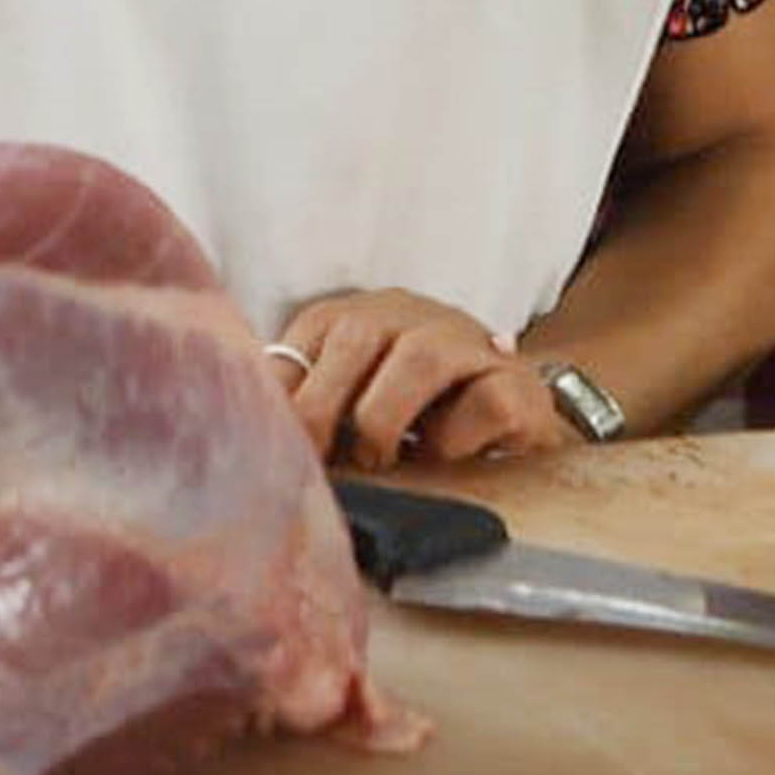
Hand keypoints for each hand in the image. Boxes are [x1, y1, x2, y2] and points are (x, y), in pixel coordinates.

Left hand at [272, 289, 563, 466]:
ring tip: (378, 459)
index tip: (269, 445)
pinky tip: (441, 456)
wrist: (505, 410)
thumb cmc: (407, 413)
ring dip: (386, 417)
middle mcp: (405, 315)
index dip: (280, 394)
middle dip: (323, 404)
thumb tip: (260, 452)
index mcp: (351, 318)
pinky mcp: (513, 381)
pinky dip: (456, 437)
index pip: (303, 339)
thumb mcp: (345, 402)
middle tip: (316, 458)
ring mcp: (463, 341)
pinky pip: (485, 401)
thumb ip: (307, 412)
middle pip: (355, 335)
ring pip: (420, 357)